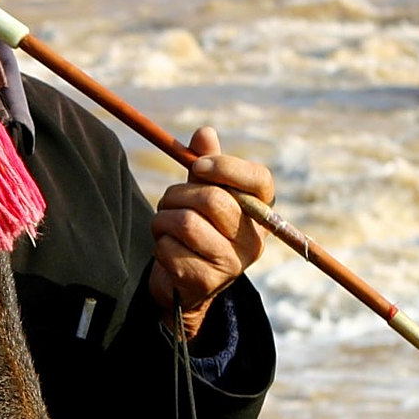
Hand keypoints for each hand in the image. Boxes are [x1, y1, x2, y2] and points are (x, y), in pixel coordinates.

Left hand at [148, 127, 273, 339]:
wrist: (184, 285)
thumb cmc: (198, 229)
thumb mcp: (203, 194)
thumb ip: (205, 165)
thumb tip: (205, 132)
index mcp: (260, 214)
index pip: (260, 180)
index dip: (225, 166)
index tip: (196, 165)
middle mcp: (254, 241)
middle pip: (214, 200)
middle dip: (179, 194)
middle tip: (169, 200)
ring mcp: (231, 264)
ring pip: (186, 223)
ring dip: (163, 219)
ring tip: (165, 225)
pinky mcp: (204, 281)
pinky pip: (169, 248)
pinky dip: (158, 243)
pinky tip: (167, 249)